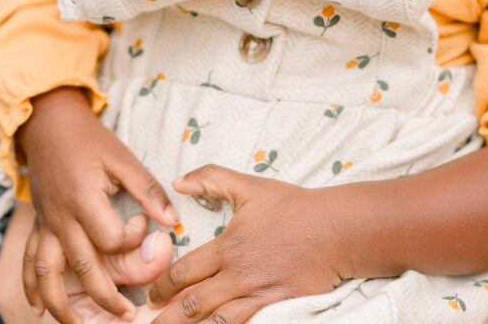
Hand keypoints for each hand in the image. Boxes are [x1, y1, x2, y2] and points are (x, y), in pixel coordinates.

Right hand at [17, 87, 178, 323]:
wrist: (51, 126)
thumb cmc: (91, 140)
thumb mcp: (123, 157)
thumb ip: (147, 189)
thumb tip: (173, 219)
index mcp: (84, 199)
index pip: (109, 239)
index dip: (132, 239)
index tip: (142, 223)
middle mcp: (61, 218)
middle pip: (82, 267)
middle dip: (105, 296)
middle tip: (127, 315)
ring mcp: (46, 225)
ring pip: (48, 275)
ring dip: (61, 306)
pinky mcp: (38, 225)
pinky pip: (29, 262)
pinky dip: (32, 288)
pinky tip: (38, 308)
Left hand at [147, 165, 349, 323]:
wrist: (336, 229)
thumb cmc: (293, 206)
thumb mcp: (249, 186)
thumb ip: (211, 179)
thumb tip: (178, 180)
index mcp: (228, 246)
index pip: (183, 272)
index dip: (161, 287)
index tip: (151, 296)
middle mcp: (239, 275)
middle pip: (192, 305)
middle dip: (166, 319)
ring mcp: (258, 296)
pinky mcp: (278, 311)